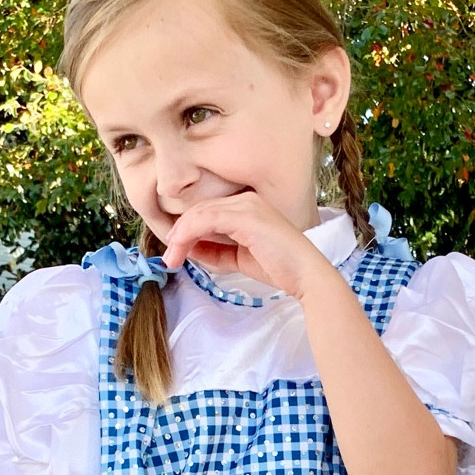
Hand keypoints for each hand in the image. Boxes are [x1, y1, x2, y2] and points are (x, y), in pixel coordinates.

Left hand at [161, 191, 333, 298]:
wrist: (306, 275)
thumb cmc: (279, 268)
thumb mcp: (239, 258)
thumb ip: (216, 251)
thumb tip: (189, 249)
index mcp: (248, 206)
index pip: (208, 213)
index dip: (187, 230)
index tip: (175, 251)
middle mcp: (246, 200)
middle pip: (201, 211)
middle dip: (179, 234)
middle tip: (168, 258)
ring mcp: (247, 205)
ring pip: (200, 214)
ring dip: (180, 236)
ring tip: (171, 258)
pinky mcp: (245, 215)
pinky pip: (207, 219)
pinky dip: (189, 233)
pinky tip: (181, 248)